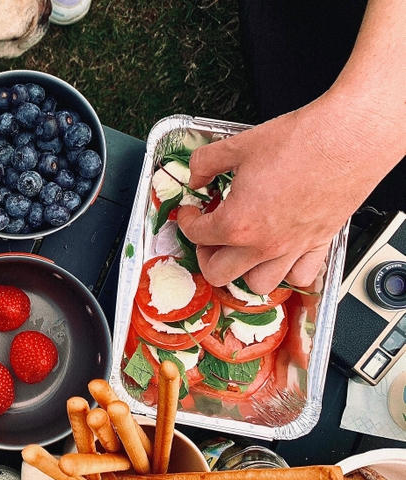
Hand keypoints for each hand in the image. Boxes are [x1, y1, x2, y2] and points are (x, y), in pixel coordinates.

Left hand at [176, 102, 379, 293]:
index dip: (187, 221)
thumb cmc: (302, 141)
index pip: (196, 235)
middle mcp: (264, 244)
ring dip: (243, 270)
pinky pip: (299, 276)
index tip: (191, 211)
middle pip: (219, 273)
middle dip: (206, 255)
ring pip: (257, 283)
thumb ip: (206, 163)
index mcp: (238, 223)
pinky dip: (286, 272)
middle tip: (208, 236)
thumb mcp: (238, 145)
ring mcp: (292, 248)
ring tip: (240, 249)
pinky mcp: (319, 243)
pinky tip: (280, 253)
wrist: (349, 137)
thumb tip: (195, 175)